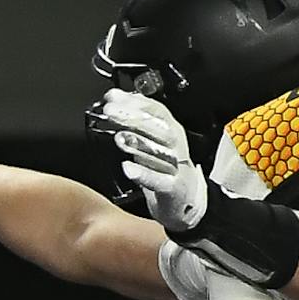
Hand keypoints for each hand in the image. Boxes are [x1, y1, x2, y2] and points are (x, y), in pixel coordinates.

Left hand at [96, 89, 206, 232]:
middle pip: (158, 127)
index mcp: (171, 131)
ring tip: (119, 136)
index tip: (113, 96)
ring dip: (138, 142)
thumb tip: (116, 100)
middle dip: (133, 117)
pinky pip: (159, 180)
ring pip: (159, 151)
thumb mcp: (151, 142)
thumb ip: (135, 123)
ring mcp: (176, 167)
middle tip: (111, 111)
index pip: (156, 110)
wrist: (187, 203)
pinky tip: (128, 169)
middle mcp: (176, 146)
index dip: (135, 101)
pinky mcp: (173, 189)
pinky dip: (143, 174)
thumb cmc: (166, 170)